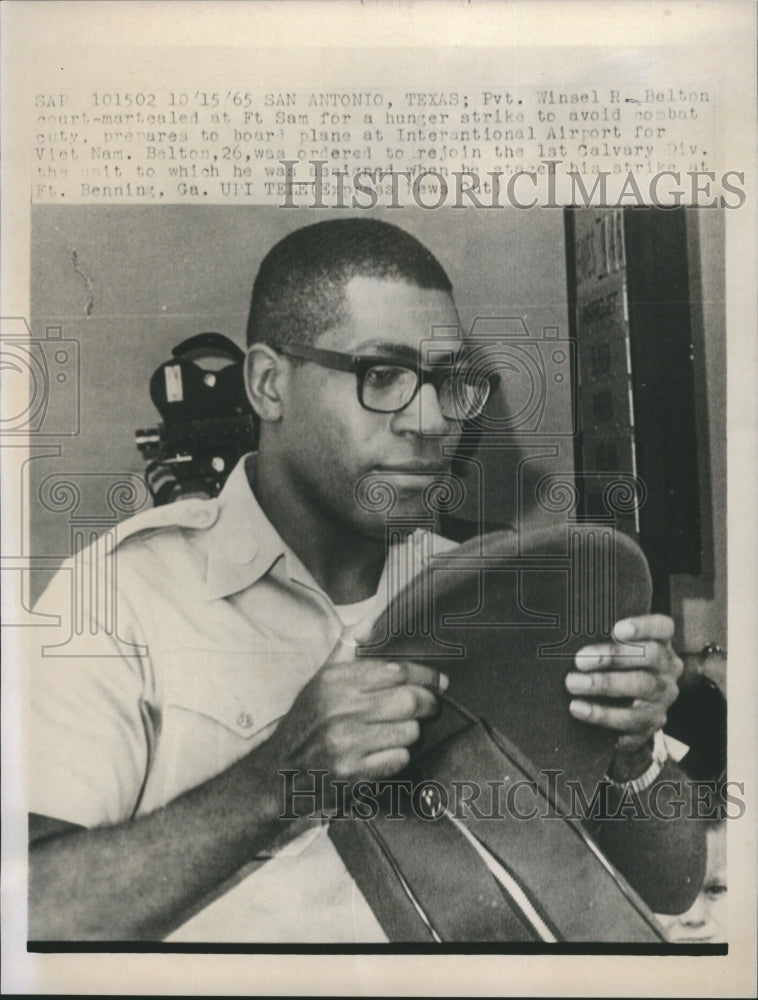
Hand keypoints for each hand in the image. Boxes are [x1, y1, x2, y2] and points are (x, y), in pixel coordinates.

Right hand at [267, 653, 447, 799]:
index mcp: (335, 681)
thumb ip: (348, 648)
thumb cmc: (307, 721)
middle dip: (430, 704)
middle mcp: (340, 708)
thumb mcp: (321, 680)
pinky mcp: (352, 773)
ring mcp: (345, 742)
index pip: (396, 670)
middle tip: (433, 707)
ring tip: (401, 731)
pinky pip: (400, 759)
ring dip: (413, 732)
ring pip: (410, 731)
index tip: (440, 681)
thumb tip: (372, 618)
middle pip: (409, 700)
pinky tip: (387, 752)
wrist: (279, 772)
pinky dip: (400, 756)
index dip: (426, 675)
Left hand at [565, 615, 681, 753]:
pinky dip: (602, 714)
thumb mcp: (614, 651)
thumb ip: (600, 640)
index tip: (617, 629)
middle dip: (613, 656)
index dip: (643, 626)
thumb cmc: (614, 669)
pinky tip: (579, 708)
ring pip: (641, 686)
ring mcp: (662, 698)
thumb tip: (568, 633)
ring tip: (573, 683)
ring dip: (603, 684)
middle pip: (650, 656)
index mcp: (661, 644)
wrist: (624, 712)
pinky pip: (630, 720)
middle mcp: (667, 670)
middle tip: (580, 660)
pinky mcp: (652, 723)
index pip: (663, 627)